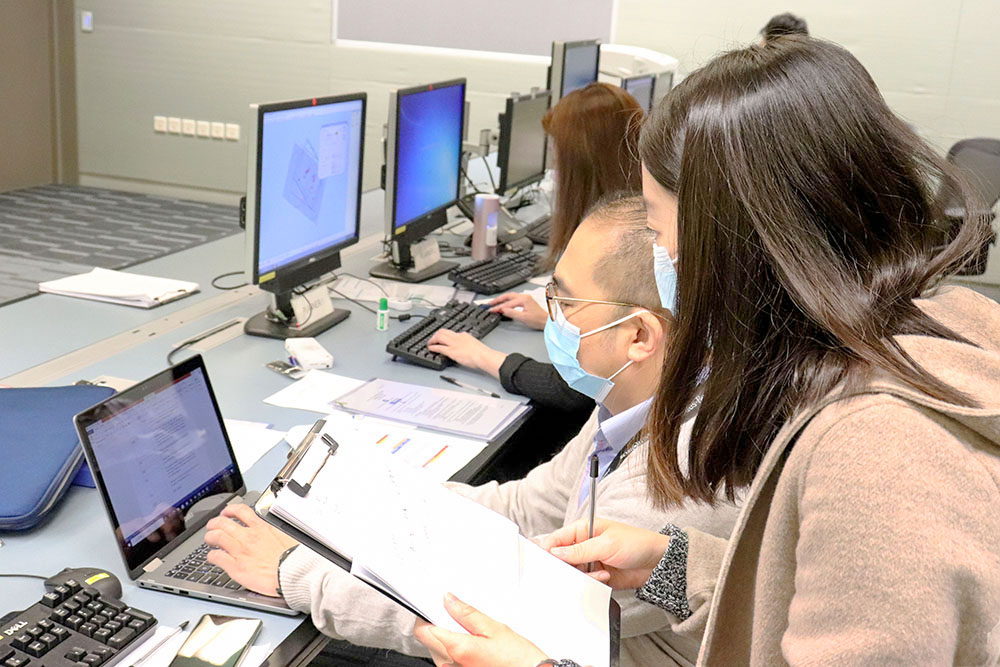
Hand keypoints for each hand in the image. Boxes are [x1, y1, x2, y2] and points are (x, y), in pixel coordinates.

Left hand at [204, 503, 297, 596]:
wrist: (293, 574)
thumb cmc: (293, 559)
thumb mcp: (287, 538)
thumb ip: (275, 533)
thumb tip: (276, 533)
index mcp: (262, 528)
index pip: (241, 511)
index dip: (230, 510)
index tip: (227, 512)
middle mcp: (248, 537)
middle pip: (223, 522)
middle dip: (214, 522)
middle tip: (212, 526)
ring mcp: (240, 551)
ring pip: (216, 536)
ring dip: (209, 536)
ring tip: (209, 539)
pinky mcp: (235, 567)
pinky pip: (216, 557)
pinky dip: (211, 556)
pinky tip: (212, 557)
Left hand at [413, 593, 546, 666]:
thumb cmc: (517, 658)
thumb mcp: (494, 628)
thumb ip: (467, 613)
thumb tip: (448, 600)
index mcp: (456, 648)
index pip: (424, 630)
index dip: (426, 614)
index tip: (435, 604)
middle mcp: (450, 664)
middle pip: (430, 640)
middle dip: (439, 624)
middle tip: (456, 612)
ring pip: (439, 649)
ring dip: (448, 635)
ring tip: (471, 627)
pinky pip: (449, 659)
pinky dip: (456, 647)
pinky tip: (475, 641)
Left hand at [427, 329, 506, 378]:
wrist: (483, 356)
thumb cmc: (481, 353)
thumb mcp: (474, 344)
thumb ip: (468, 344)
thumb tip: (466, 347)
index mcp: (463, 335)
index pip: (451, 332)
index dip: (444, 334)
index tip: (441, 337)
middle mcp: (457, 337)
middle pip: (443, 332)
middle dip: (435, 335)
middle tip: (432, 339)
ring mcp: (453, 344)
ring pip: (439, 337)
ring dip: (432, 340)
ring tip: (429, 343)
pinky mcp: (451, 351)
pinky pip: (439, 347)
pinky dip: (433, 347)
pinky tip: (430, 348)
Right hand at [488, 292, 546, 329]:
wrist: (546, 321)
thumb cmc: (538, 320)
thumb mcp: (523, 318)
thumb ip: (512, 313)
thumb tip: (503, 310)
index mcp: (524, 299)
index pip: (507, 303)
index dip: (498, 307)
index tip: (491, 310)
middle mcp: (524, 297)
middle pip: (508, 296)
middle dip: (498, 300)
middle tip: (490, 304)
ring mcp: (525, 298)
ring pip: (510, 297)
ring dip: (502, 299)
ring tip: (494, 303)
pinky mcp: (526, 301)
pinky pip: (514, 299)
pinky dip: (507, 301)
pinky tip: (504, 304)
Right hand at [540, 518, 671, 589]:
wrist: (658, 563)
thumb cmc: (636, 543)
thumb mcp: (606, 544)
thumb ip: (579, 550)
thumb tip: (555, 552)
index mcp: (584, 529)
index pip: (558, 538)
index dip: (548, 548)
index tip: (544, 561)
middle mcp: (584, 544)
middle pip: (562, 557)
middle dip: (566, 566)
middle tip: (573, 571)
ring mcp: (591, 560)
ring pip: (573, 572)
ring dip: (582, 576)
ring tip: (600, 573)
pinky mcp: (597, 575)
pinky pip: (585, 582)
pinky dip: (591, 583)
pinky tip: (605, 577)